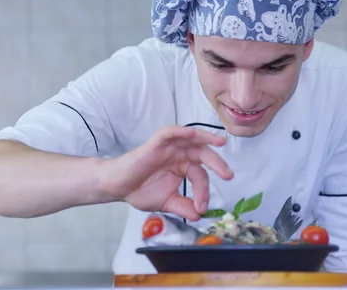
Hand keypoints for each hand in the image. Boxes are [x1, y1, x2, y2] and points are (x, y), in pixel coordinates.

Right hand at [99, 126, 233, 220]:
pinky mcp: (157, 142)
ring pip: (192, 139)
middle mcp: (178, 155)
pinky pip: (171, 132)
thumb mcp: (167, 203)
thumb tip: (199, 215)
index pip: (200, 176)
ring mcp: (168, 147)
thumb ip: (183, 207)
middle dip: (217, 163)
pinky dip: (183, 131)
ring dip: (207, 139)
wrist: (118, 187)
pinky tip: (194, 134)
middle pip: (203, 154)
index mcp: (183, 167)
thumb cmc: (139, 191)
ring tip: (221, 144)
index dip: (204, 192)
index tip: (201, 208)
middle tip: (228, 175)